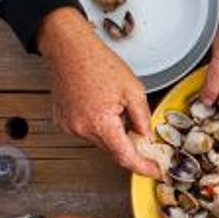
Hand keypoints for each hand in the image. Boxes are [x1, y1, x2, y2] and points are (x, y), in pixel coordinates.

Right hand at [37, 8, 158, 176]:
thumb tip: (146, 136)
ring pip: (101, 142)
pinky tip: (102, 107)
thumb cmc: (96, 61)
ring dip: (114, 134)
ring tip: (117, 108)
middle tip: (145, 140)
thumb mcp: (133, 89)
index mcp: (100, 122)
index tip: (154, 171)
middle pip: (113, 151)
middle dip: (131, 148)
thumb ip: (143, 118)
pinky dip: (100, 127)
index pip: (125, 157)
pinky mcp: (64, 121)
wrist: (67, 46)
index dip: (142, 167)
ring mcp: (70, 126)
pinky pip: (87, 132)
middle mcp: (81, 128)